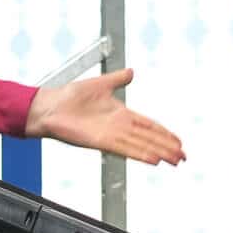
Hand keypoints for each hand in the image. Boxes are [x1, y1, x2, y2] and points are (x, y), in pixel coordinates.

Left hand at [23, 68, 185, 165]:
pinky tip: (153, 160)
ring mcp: (111, 135)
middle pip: (149, 138)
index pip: (149, 125)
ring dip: (159, 153)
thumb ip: (117, 79)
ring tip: (175, 161)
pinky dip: (140, 154)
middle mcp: (118, 127)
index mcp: (121, 114)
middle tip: (183, 156)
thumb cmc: (69, 96)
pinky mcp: (100, 141)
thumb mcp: (100, 83)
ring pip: (141, 145)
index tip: (179, 141)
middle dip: (167, 147)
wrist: (49, 106)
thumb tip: (132, 71)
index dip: (164, 133)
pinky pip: (125, 148)